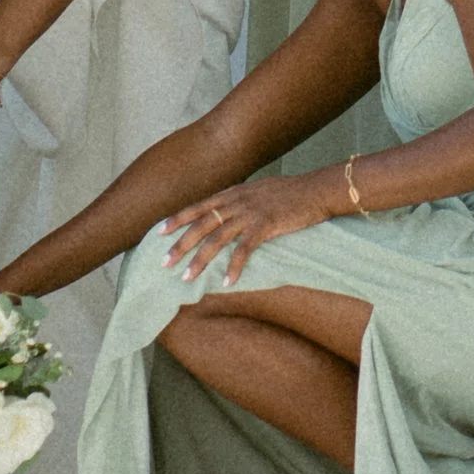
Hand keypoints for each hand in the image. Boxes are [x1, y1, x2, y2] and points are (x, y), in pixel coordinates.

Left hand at [159, 169, 330, 290]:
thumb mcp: (257, 192)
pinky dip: (234, 266)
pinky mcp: (265, 225)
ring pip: (216, 239)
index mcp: (232, 193)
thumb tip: (226, 213)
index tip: (159, 233)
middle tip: (164, 263)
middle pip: (201, 224)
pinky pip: (244, 249)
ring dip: (200, 260)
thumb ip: (239, 201)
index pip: (198, 207)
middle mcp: (236, 201)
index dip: (177, 219)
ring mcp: (250, 213)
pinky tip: (227, 282)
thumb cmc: (289, 193)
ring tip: (186, 278)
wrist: (314, 190)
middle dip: (180, 244)